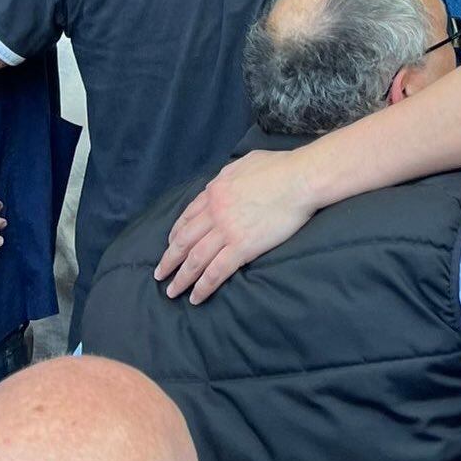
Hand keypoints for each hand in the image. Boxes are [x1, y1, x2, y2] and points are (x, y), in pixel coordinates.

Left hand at [155, 148, 313, 302]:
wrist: (300, 179)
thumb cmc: (280, 167)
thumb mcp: (244, 163)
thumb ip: (227, 175)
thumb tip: (220, 184)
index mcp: (215, 192)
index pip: (188, 217)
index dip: (176, 234)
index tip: (171, 245)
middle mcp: (215, 213)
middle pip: (184, 241)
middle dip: (169, 259)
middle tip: (160, 274)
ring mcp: (227, 231)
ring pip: (195, 259)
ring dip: (181, 277)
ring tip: (172, 291)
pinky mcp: (242, 247)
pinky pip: (216, 271)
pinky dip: (203, 287)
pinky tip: (196, 297)